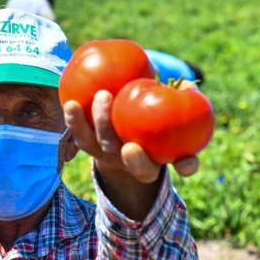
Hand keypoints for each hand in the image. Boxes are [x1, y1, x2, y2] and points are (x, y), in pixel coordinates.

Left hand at [63, 91, 198, 183]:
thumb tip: (190, 88)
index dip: (139, 163)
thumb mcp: (177, 129)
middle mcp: (122, 163)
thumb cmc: (161, 131)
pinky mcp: (87, 143)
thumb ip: (186, 112)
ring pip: (91, 141)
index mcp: (146, 167)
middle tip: (108, 103)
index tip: (132, 148)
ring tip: (90, 97)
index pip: (145, 171)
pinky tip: (69, 100)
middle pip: (114, 152)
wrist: (132, 145)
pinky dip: (73, 118)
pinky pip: (77, 131)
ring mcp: (102, 154)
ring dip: (87, 121)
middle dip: (107, 130)